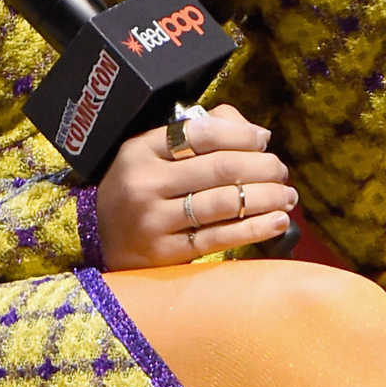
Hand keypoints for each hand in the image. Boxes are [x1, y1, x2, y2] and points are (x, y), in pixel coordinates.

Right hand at [95, 104, 297, 269]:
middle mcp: (145, 183)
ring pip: (223, 203)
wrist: (98, 238)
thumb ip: (197, 133)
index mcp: (140, 149)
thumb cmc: (139, 188)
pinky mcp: (166, 253)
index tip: (263, 140)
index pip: (200, 133)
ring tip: (287, 195)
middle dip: (261, 166)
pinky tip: (277, 221)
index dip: (240, 134)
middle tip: (281, 170)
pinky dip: (254, 228)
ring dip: (266, 197)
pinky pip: (219, 238)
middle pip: (218, 167)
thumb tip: (255, 133)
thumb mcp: (151, 154)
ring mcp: (154, 220)